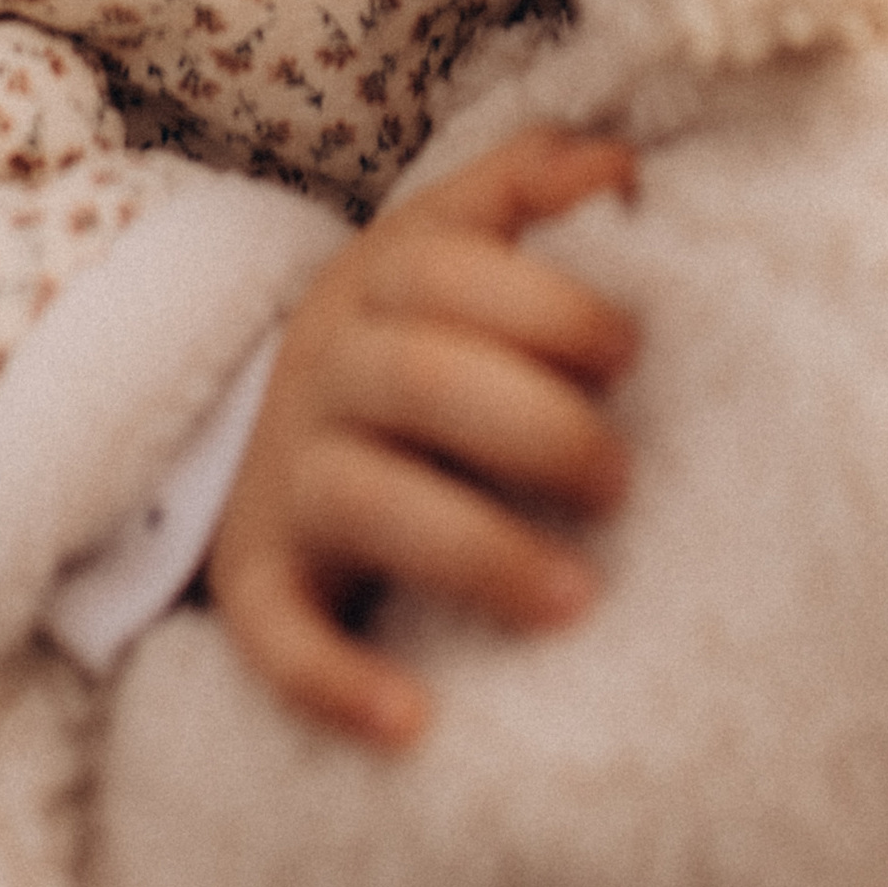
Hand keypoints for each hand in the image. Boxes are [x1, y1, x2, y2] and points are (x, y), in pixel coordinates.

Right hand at [207, 127, 638, 749]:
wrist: (266, 436)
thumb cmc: (417, 340)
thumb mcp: (452, 245)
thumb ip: (528, 190)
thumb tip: (618, 163)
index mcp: (381, 279)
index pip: (447, 266)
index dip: (546, 303)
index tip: (633, 353)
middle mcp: (326, 367)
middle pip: (417, 377)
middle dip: (534, 425)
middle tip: (623, 481)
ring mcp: (285, 476)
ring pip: (363, 500)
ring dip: (475, 551)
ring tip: (580, 601)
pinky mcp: (255, 582)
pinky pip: (274, 635)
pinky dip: (335, 682)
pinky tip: (413, 724)